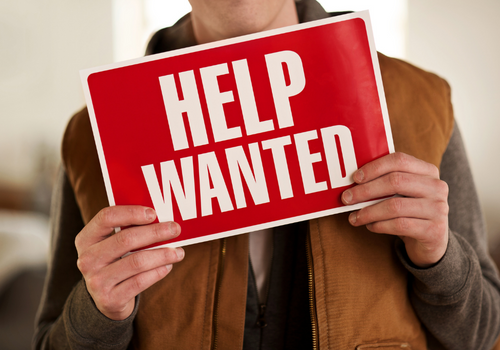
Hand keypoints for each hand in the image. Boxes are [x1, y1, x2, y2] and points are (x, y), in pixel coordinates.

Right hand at [75, 206, 184, 319]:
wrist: (105, 299)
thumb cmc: (115, 262)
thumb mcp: (111, 245)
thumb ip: (129, 229)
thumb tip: (162, 219)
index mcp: (85, 239)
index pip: (106, 217)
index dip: (131, 212)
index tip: (153, 213)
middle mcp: (87, 260)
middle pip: (125, 239)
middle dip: (155, 232)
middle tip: (175, 229)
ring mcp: (96, 281)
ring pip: (137, 262)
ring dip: (163, 254)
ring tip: (178, 252)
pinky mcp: (110, 299)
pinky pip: (140, 281)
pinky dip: (158, 272)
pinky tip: (168, 266)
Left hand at [341, 152, 448, 267]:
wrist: (433, 240)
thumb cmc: (410, 211)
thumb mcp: (403, 192)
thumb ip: (386, 181)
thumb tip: (353, 181)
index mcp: (428, 171)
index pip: (399, 160)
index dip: (374, 167)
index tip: (355, 178)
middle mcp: (437, 187)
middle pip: (395, 181)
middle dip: (366, 190)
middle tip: (346, 198)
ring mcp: (438, 209)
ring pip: (395, 206)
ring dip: (369, 212)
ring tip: (354, 217)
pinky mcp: (434, 230)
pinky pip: (399, 225)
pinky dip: (379, 225)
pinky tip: (370, 226)